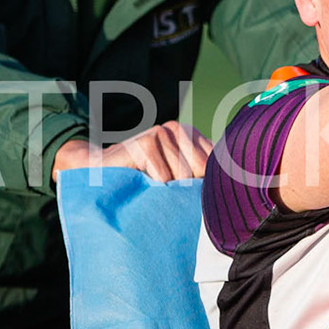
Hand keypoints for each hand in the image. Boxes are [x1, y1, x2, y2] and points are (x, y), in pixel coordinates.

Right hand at [52, 120, 213, 182]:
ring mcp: (162, 133)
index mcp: (191, 135)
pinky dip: (153, 189)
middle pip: (203, 173)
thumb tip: (231, 194)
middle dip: (188, 190)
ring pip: (184, 178)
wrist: (97, 171)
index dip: (210, 186)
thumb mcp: (174, 177)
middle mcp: (179, 129)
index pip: (218, 165)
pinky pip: (164, 179)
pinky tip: (140, 181)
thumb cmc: (141, 180)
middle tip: (165, 191)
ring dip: (168, 191)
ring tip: (151, 185)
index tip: (200, 198)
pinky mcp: (147, 142)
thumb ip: (199, 177)